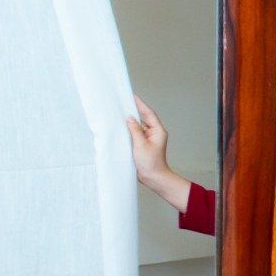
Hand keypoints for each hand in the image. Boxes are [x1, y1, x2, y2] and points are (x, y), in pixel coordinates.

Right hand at [127, 95, 190, 211]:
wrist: (154, 178)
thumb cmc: (151, 163)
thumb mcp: (141, 145)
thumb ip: (135, 130)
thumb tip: (129, 118)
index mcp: (158, 131)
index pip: (148, 114)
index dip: (140, 105)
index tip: (132, 96)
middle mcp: (154, 134)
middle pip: (143, 118)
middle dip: (133, 111)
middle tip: (122, 102)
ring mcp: (148, 139)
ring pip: (138, 126)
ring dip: (129, 121)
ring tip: (118, 112)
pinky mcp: (142, 145)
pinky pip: (135, 134)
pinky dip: (128, 130)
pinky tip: (120, 127)